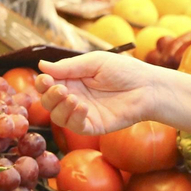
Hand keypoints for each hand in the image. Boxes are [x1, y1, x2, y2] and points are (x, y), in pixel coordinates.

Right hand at [37, 52, 167, 135]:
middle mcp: (75, 97)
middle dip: (49, 96)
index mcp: (73, 80)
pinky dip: (74, 118)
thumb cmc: (125, 71)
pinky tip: (82, 107)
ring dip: (60, 108)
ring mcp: (84, 113)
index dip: (42, 83)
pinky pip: (76, 127)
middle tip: (61, 89)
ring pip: (58, 117)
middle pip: (49, 102)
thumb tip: (41, 65)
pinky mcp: (94, 126)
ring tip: (73, 98)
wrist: (149, 87)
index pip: (48, 84)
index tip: (45, 79)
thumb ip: (69, 66)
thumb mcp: (95, 62)